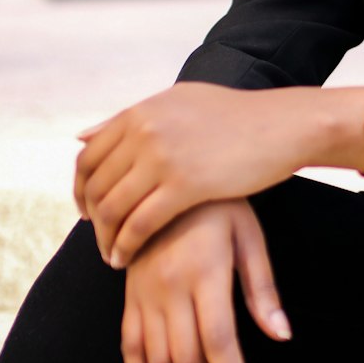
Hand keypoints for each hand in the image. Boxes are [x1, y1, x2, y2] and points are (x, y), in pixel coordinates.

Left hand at [75, 82, 312, 267]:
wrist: (282, 125)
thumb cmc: (236, 116)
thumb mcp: (179, 103)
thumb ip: (131, 120)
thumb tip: (81, 136)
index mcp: (140, 112)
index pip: (89, 156)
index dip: (82, 189)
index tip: (87, 211)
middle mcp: (145, 131)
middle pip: (97, 185)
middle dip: (92, 219)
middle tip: (100, 240)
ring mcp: (163, 157)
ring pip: (113, 208)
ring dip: (106, 238)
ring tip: (112, 256)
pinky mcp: (185, 184)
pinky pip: (139, 224)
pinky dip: (126, 246)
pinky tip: (128, 259)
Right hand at [122, 199, 291, 362]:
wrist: (164, 173)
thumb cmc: (219, 205)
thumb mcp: (250, 235)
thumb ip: (262, 288)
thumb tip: (282, 336)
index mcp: (205, 275)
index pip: (219, 344)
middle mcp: (170, 290)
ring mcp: (145, 295)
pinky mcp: (130, 296)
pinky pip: (129, 346)